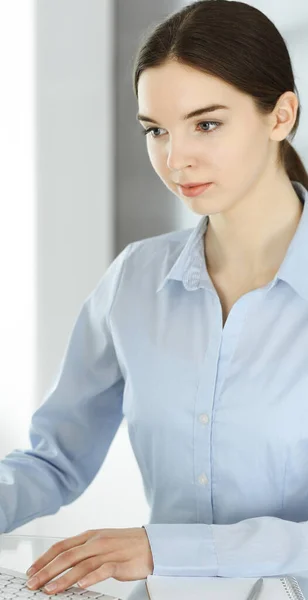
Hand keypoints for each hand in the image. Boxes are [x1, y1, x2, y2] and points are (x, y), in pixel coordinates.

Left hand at [26, 527, 153, 593]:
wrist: (152, 544)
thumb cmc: (125, 545)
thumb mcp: (101, 543)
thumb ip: (83, 552)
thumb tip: (61, 563)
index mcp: (90, 536)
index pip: (61, 546)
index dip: (44, 558)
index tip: (31, 570)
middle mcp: (97, 542)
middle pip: (67, 556)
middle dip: (47, 571)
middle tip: (34, 584)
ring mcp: (109, 552)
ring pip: (81, 565)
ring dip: (63, 579)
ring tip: (50, 590)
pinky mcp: (121, 563)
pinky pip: (104, 570)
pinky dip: (91, 578)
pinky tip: (81, 586)